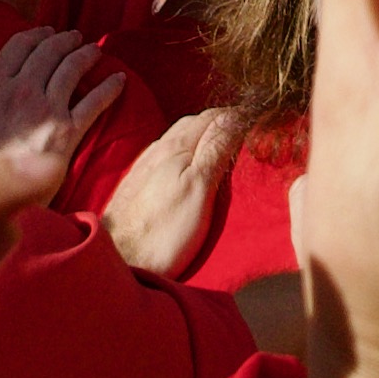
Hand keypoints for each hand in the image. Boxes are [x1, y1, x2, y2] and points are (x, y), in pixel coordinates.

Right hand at [0, 20, 123, 292]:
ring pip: (73, 69)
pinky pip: (94, 103)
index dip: (36, 35)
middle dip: (64, 41)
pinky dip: (109, 88)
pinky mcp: (66, 133)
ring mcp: (45, 110)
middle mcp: (21, 91)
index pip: (18, 47)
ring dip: (86, 56)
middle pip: (49, 52)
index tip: (46, 32)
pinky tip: (120, 80)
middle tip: (75, 37)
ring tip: (95, 51)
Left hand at [101, 101, 246, 279]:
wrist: (118, 263)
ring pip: (179, 137)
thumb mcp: (199, 189)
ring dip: (202, 135)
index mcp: (176, 146)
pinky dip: (185, 151)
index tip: (260, 124)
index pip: (214, 116)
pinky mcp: (135, 183)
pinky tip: (189, 166)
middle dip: (222, 122)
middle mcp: (157, 148)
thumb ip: (216, 149)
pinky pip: (165, 153)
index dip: (239, 117)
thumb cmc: (163, 232)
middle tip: (247, 134)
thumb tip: (236, 115)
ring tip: (223, 148)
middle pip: (196, 122)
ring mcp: (144, 165)